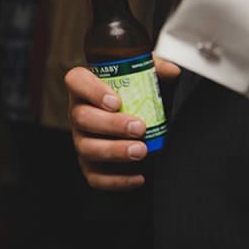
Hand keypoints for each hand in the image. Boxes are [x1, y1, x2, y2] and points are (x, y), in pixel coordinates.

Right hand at [66, 59, 179, 189]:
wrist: (132, 118)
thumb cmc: (133, 92)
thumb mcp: (144, 75)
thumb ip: (156, 69)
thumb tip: (172, 71)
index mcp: (85, 87)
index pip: (76, 81)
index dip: (92, 91)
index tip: (115, 100)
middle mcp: (78, 112)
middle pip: (82, 118)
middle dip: (111, 125)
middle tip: (139, 127)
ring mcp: (81, 139)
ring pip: (87, 148)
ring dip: (114, 151)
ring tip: (141, 151)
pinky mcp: (89, 163)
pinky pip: (94, 176)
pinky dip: (116, 180)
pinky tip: (138, 177)